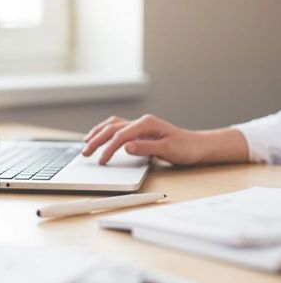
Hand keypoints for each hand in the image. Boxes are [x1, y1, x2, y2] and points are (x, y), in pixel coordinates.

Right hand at [82, 114, 203, 164]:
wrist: (197, 146)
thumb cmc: (185, 148)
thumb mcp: (167, 149)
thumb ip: (145, 148)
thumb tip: (125, 147)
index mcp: (147, 124)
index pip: (121, 136)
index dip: (108, 148)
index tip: (101, 161)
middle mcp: (142, 122)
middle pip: (112, 128)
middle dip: (96, 140)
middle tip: (85, 152)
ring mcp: (141, 125)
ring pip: (113, 125)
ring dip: (98, 133)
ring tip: (86, 142)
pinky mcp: (141, 131)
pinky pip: (118, 128)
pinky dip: (107, 132)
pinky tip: (101, 136)